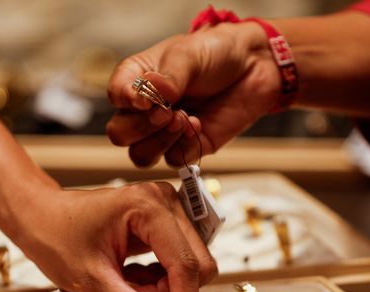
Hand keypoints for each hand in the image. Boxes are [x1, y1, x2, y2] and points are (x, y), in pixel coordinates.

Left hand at [10, 182, 217, 291]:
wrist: (39, 215)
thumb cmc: (56, 236)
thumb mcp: (91, 281)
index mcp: (148, 207)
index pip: (186, 264)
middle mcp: (165, 202)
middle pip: (196, 265)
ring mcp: (167, 210)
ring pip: (190, 267)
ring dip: (162, 289)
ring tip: (125, 285)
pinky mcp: (165, 222)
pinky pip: (178, 263)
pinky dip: (158, 280)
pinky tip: (130, 276)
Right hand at [107, 21, 279, 166]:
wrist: (254, 66)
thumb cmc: (215, 52)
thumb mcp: (188, 54)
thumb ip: (169, 76)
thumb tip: (154, 93)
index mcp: (136, 80)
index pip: (115, 96)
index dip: (125, 101)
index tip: (144, 99)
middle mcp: (145, 109)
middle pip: (121, 134)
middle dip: (142, 127)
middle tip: (167, 112)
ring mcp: (164, 132)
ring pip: (141, 156)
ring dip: (160, 142)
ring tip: (183, 119)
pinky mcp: (187, 147)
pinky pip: (174, 160)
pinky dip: (185, 146)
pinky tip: (199, 125)